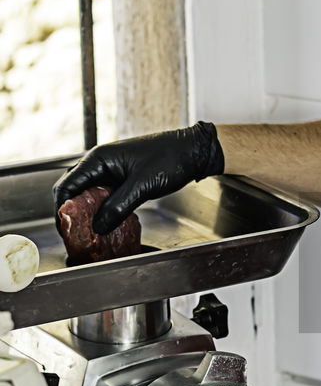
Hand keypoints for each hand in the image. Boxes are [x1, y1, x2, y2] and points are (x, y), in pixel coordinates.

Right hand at [53, 122, 224, 234]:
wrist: (193, 151)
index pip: (67, 185)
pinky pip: (106, 196)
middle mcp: (101, 163)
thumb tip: (98, 227)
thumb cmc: (170, 159)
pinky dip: (104, 210)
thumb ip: (118, 206)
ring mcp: (112, 171)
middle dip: (72, 212)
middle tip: (76, 234)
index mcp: (99, 159)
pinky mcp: (124, 179)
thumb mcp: (142, 185)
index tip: (64, 228)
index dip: (62, 208)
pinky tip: (109, 224)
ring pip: (90, 194)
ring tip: (90, 233)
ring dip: (88, 213)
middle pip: (74, 190)